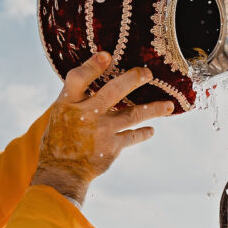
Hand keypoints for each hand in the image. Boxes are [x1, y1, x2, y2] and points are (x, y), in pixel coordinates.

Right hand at [31, 51, 173, 203]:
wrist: (62, 172)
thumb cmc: (58, 139)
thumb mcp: (59, 113)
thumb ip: (77, 97)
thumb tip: (98, 75)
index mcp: (68, 103)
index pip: (79, 78)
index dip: (92, 66)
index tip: (107, 55)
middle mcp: (86, 115)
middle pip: (114, 91)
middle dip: (133, 79)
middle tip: (148, 73)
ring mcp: (102, 131)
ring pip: (134, 114)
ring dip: (154, 109)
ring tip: (168, 106)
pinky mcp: (113, 147)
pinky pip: (133, 135)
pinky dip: (143, 133)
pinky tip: (150, 130)